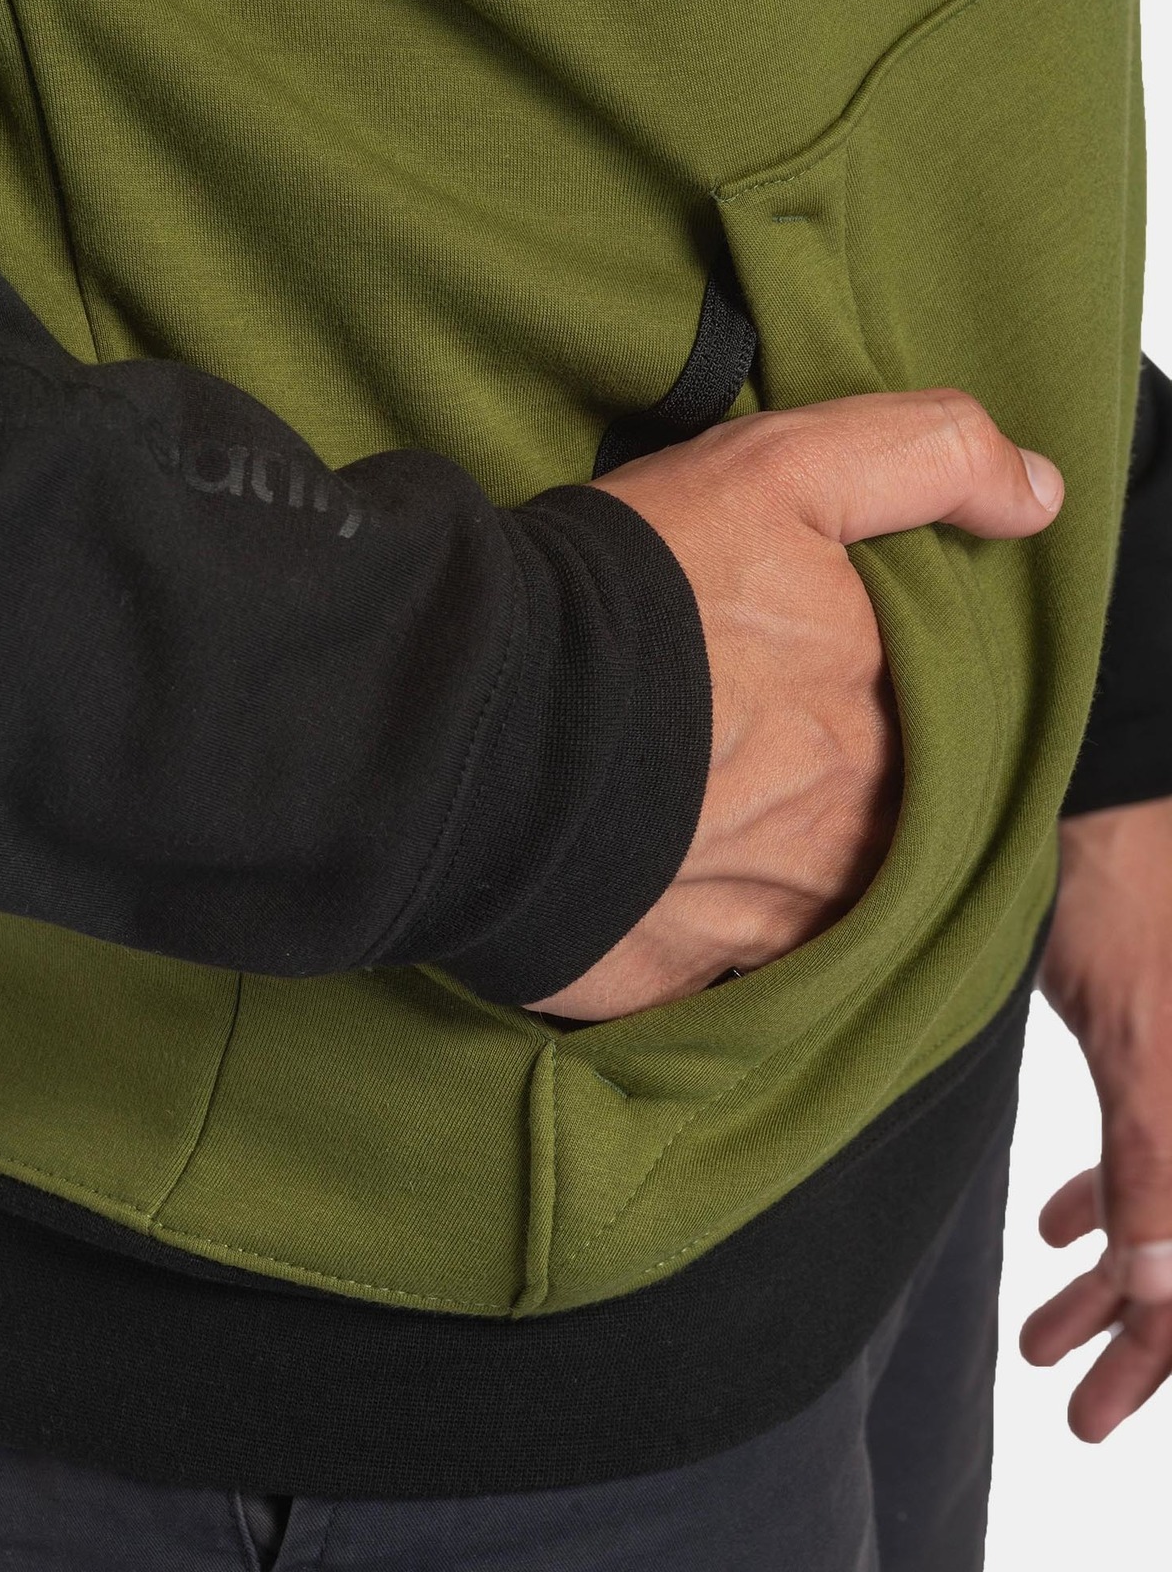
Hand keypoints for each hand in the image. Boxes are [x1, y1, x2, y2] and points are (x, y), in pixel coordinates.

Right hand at [525, 389, 1064, 1021]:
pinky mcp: (668, 981)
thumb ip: (926, 462)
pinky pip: (703, 968)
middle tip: (736, 734)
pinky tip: (646, 868)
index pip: (927, 736)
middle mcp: (844, 846)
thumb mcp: (785, 470)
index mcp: (889, 734)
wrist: (477, 700)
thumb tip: (1036, 500)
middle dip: (817, 790)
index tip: (802, 668)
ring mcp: (758, 928)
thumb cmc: (635, 585)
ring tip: (689, 802)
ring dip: (760, 864)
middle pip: (866, 828)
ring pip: (795, 904)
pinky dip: (685, 927)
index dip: (871, 699)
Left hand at [1021, 794, 1171, 1438]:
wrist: (1104, 790)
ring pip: (1169, 1202)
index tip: (1107, 1411)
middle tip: (1073, 1399)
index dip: (1169, 1351)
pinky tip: (1054, 1229)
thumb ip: (1161, 1169)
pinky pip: (1154, 1144)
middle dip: (1139, 1330)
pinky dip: (1108, 1195)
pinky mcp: (1165, 1047)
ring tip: (1042, 1331)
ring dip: (1113, 1272)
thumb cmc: (1128, 901)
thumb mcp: (1150, 1050)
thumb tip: (1168, 1297)